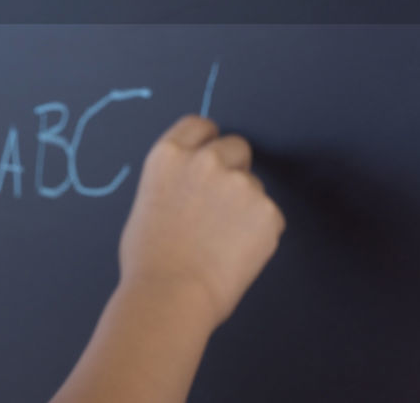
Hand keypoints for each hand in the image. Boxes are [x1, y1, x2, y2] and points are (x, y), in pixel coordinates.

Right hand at [117, 115, 285, 330]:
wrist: (170, 294)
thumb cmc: (149, 259)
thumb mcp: (149, 200)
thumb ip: (175, 181)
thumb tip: (194, 185)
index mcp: (169, 154)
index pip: (200, 125)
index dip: (207, 141)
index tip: (211, 157)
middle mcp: (206, 159)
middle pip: (236, 147)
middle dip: (233, 169)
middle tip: (221, 205)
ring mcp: (241, 184)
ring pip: (254, 186)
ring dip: (246, 206)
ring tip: (223, 242)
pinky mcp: (269, 212)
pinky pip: (270, 217)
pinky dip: (260, 233)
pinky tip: (236, 254)